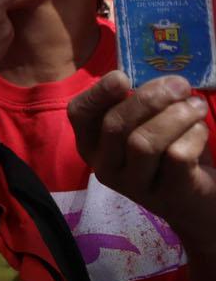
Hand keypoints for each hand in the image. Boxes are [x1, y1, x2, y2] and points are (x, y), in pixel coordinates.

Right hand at [71, 71, 215, 243]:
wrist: (197, 203)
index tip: (123, 76)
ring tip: (197, 106)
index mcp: (93, 144)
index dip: (98, 93)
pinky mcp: (167, 195)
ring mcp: (133, 185)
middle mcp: (105, 166)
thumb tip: (160, 79)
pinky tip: (201, 130)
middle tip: (180, 84)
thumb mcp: (146, 128)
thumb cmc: (169, 155)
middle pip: (115, 125)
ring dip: (176, 116)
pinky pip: (176, 156)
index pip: (80, 114)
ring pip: (144, 142)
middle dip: (149, 98)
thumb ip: (141, 106)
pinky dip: (193, 135)